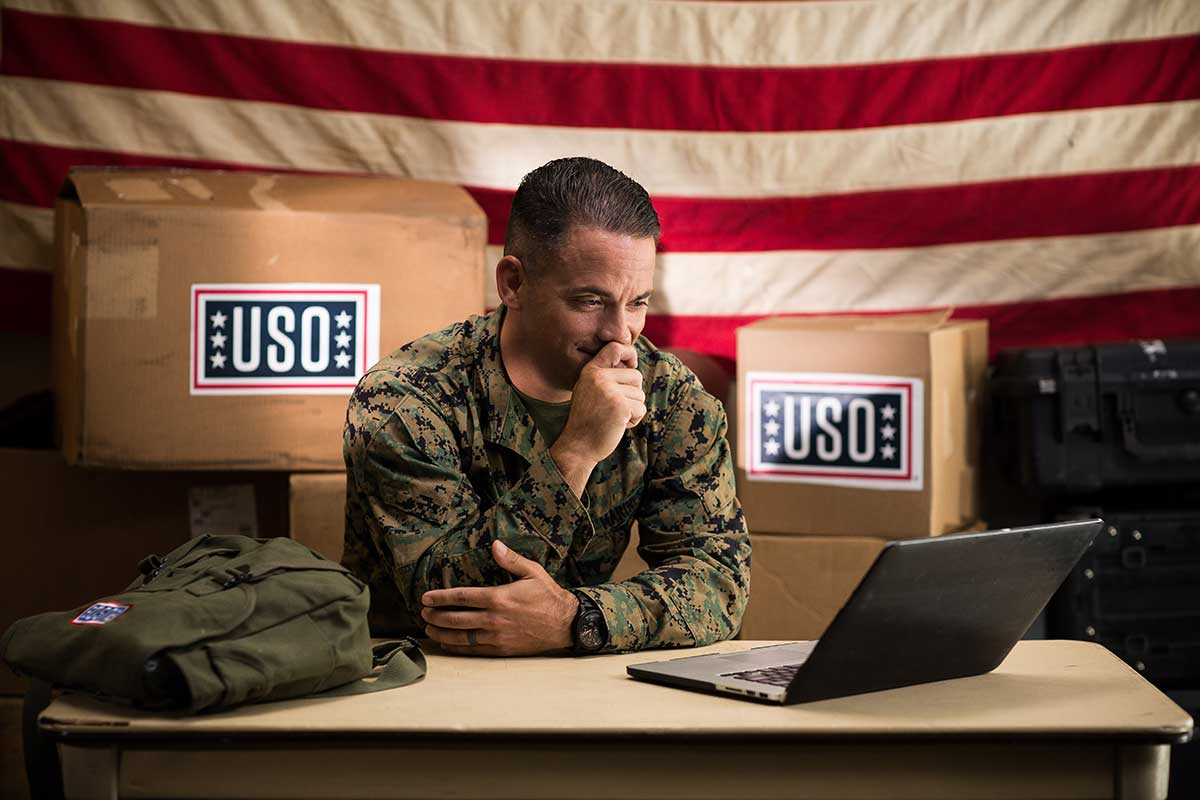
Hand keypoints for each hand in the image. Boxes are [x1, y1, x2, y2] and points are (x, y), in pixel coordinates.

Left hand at [420, 540, 578, 655]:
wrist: (565, 624)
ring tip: (429, 629)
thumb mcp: (533, 571)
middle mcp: (494, 619)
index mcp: (498, 598)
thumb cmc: (548, 596)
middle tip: (423, 613)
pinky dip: (457, 648)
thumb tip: (495, 544)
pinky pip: (473, 650)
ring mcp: (496, 636)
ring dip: (442, 633)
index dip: (441, 598)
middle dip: (436, 616)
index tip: (426, 598)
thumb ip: (511, 559)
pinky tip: (447, 644)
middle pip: (456, 619)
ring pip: (461, 637)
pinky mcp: (501, 649)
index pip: (462, 597)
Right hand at [551, 342, 644, 494]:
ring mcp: (609, 391)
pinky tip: (619, 425)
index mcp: (590, 371)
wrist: (578, 446)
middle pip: (636, 376)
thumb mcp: (590, 391)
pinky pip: (641, 408)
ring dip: (633, 409)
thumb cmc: (588, 420)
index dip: (629, 352)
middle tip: (617, 408)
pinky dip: (635, 420)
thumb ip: (606, 377)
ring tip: (615, 418)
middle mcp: (598, 377)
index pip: (614, 348)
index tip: (632, 364)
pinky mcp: (620, 405)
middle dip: (633, 393)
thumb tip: (632, 364)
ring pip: (639, 394)